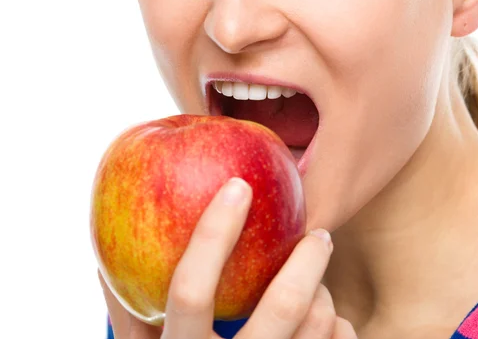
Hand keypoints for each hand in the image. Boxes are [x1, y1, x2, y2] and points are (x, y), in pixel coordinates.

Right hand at [99, 177, 356, 338]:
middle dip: (306, 259)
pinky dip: (339, 327)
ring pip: (317, 325)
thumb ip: (128, 321)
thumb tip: (104, 263)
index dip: (214, 233)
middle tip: (317, 234)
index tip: (238, 187)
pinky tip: (328, 322)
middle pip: (281, 306)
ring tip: (314, 284)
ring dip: (322, 294)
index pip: (191, 289)